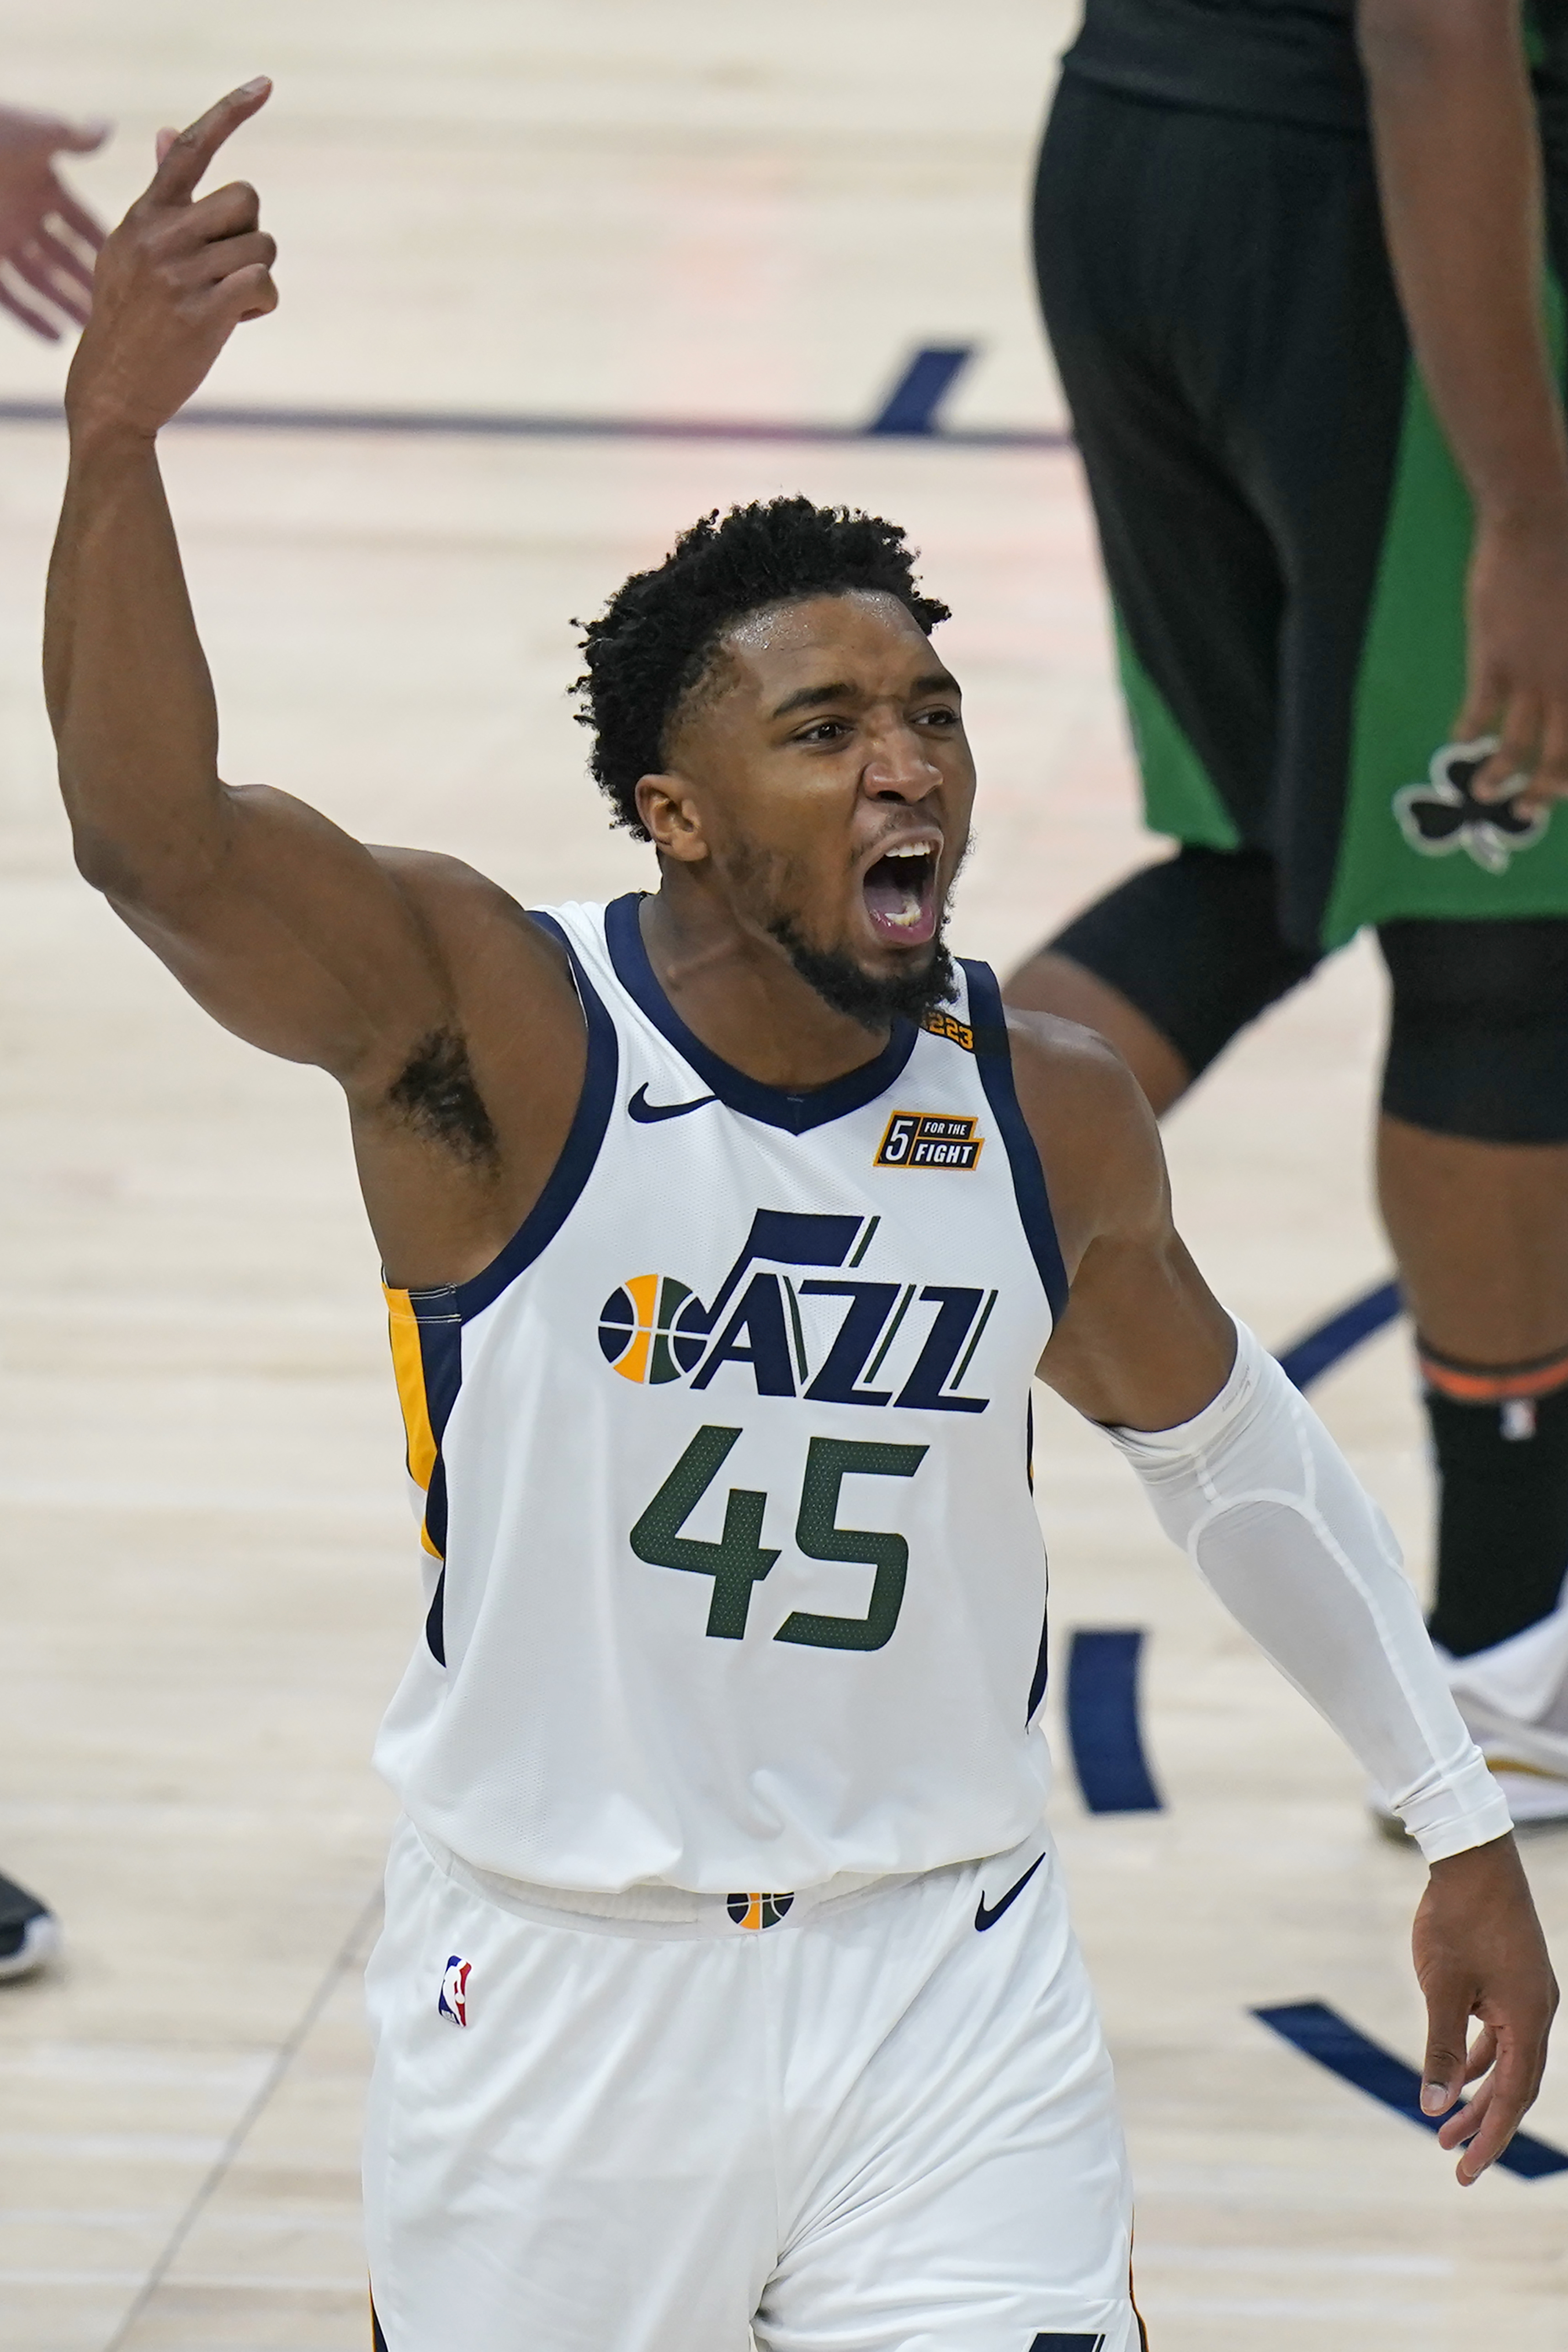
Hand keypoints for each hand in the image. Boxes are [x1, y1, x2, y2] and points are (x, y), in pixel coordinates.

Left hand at [0, 103, 108, 340]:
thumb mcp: (39, 133)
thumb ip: (75, 137)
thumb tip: (109, 127)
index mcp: (40, 185)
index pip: (81, 223)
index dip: (106, 246)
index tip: (135, 272)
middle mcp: (23, 215)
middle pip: (64, 258)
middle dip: (90, 285)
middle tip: (123, 314)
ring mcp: (2, 239)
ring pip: (41, 281)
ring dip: (65, 305)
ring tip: (93, 332)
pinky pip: (10, 296)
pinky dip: (32, 317)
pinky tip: (56, 338)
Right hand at [64, 79, 275, 444]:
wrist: (112, 387)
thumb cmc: (133, 317)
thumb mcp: (135, 248)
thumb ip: (162, 196)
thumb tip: (171, 131)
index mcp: (145, 214)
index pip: (191, 147)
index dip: (230, 111)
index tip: (265, 84)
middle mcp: (159, 235)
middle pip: (247, 198)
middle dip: (251, 233)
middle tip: (227, 268)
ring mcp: (179, 274)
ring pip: (262, 246)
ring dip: (259, 275)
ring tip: (226, 303)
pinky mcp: (202, 313)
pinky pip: (264, 283)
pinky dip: (264, 304)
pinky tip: (240, 320)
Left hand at [1413, 1831, 1557, 2183]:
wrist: (1473, 1858)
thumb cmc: (1456, 1919)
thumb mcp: (1441, 1988)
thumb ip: (1440, 2048)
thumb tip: (1435, 2106)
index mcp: (1527, 2020)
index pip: (1512, 2097)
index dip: (1490, 2138)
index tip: (1465, 2173)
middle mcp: (1538, 2013)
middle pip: (1514, 2086)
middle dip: (1484, 2125)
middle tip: (1451, 2160)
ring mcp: (1528, 1995)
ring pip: (1506, 2061)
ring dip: (1478, 2093)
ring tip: (1444, 2125)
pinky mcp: (1514, 1981)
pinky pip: (1500, 2035)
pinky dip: (1479, 2058)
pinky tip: (1456, 2075)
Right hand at [1459, 502, 1567, 807]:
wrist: (1542, 523)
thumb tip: (1562, 679)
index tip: (1562, 784)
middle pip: (1560, 756)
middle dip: (1545, 789)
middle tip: (1531, 807)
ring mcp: (1532, 675)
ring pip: (1516, 746)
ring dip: (1499, 777)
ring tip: (1482, 792)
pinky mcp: (1495, 659)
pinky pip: (1480, 711)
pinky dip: (1469, 732)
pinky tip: (1460, 741)